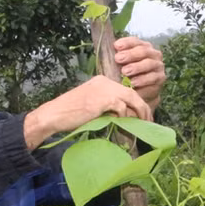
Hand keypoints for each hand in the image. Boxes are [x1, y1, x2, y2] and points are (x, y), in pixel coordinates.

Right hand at [23, 75, 151, 148]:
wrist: (55, 114)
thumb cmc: (69, 114)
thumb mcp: (92, 106)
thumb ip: (107, 107)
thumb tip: (125, 116)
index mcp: (102, 81)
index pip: (125, 90)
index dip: (136, 103)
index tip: (142, 115)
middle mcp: (105, 81)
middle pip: (132, 93)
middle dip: (143, 108)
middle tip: (149, 120)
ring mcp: (104, 89)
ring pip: (131, 99)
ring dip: (139, 113)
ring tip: (143, 124)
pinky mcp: (103, 100)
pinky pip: (122, 108)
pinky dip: (125, 117)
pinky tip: (122, 124)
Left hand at [114, 37, 164, 109]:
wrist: (141, 92)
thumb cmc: (128, 75)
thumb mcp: (121, 65)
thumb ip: (117, 58)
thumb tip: (104, 52)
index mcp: (143, 47)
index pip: (135, 41)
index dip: (126, 43)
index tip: (116, 46)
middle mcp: (153, 54)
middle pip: (143, 51)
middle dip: (130, 54)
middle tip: (118, 59)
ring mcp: (158, 66)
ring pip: (149, 64)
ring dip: (136, 67)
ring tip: (125, 72)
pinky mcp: (160, 78)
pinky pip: (153, 78)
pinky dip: (142, 80)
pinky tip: (133, 83)